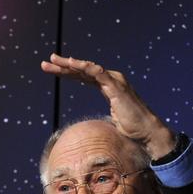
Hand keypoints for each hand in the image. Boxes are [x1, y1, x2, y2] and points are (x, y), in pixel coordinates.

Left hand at [40, 54, 177, 157]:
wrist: (147, 133)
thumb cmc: (132, 130)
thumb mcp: (110, 121)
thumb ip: (102, 117)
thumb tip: (91, 127)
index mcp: (108, 86)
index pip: (84, 76)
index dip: (67, 73)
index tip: (51, 70)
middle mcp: (110, 79)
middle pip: (82, 70)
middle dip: (62, 66)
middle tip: (45, 63)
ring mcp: (114, 81)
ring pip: (87, 68)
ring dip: (68, 64)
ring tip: (52, 60)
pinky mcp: (116, 86)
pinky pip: (97, 72)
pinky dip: (84, 66)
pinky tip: (71, 62)